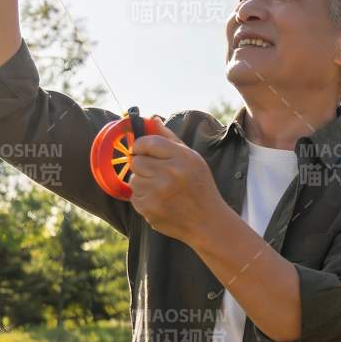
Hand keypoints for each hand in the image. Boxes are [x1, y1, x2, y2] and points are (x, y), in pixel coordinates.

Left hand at [125, 126, 226, 243]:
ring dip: (143, 182)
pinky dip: (143, 198)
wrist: (207, 221)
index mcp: (182, 158)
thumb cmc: (199, 186)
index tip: (142, 150)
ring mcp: (158, 193)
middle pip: (136, 161)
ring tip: (161, 189)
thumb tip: (152, 119)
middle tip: (156, 173)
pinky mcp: (149, 209)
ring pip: (133, 179)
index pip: (148, 142)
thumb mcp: (193, 159)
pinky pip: (134, 196)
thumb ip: (170, 139)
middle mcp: (170, 174)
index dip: (141, 145)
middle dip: (142, 165)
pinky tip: (159, 201)